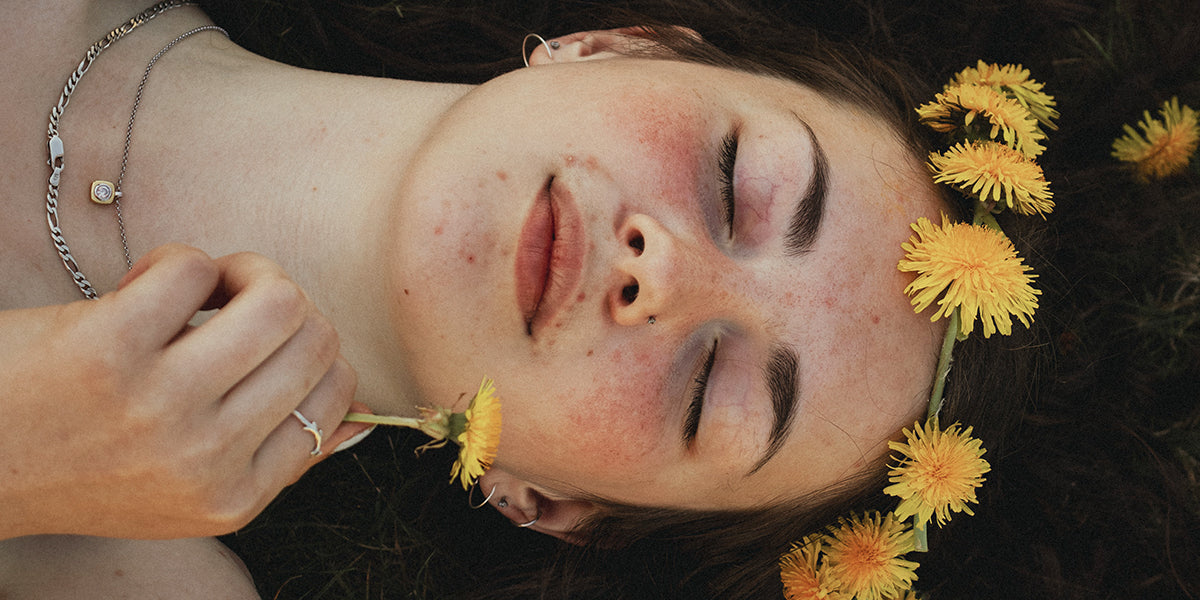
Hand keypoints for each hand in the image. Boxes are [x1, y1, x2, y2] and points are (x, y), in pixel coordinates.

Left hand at [0, 244, 363, 539]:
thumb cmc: (78, 468)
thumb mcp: (186, 493)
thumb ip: (272, 456)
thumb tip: (360, 409)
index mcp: (233, 496)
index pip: (336, 398)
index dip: (316, 351)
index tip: (276, 339)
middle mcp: (206, 455)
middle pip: (316, 339)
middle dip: (286, 304)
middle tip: (240, 301)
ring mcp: (161, 402)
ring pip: (277, 299)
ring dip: (248, 272)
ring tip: (212, 284)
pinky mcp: (111, 346)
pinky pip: (194, 267)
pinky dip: (180, 261)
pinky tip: (150, 283)